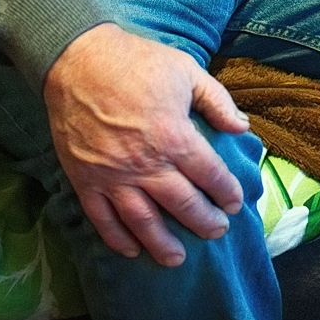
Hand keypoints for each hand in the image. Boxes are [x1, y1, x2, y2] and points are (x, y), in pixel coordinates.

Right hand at [42, 23, 250, 265]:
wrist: (76, 60)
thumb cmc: (136, 62)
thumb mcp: (187, 70)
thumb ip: (217, 101)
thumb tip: (242, 127)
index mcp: (175, 137)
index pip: (210, 176)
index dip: (227, 193)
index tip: (234, 203)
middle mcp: (146, 165)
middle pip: (183, 206)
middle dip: (205, 223)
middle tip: (216, 231)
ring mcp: (113, 177)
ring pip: (143, 223)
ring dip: (163, 245)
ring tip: (177, 259)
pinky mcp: (85, 180)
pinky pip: (102, 219)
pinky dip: (117, 239)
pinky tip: (131, 251)